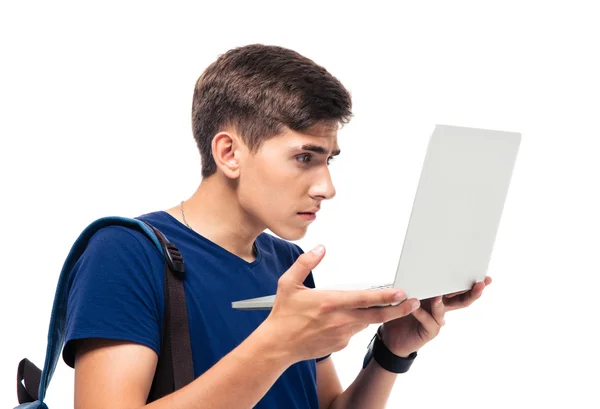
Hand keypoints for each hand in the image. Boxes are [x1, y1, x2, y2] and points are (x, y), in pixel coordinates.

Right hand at [263, 245, 420, 362]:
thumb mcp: (288, 283)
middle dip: (398, 309)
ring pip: (366, 322)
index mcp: (331, 303)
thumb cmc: (283, 315)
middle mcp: (340, 320)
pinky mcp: (339, 344)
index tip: (402, 292)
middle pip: (377, 316)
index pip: (366, 299)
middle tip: (413, 302)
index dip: (386, 296)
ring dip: (375, 315)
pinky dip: (356, 323)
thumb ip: (305, 263)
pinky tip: (345, 318)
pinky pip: (354, 331)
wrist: (277, 346)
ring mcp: (341, 335)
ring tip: (385, 305)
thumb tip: (320, 248)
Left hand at [381, 277, 491, 356]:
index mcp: (439, 295)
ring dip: (440, 302)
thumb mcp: (407, 292)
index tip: (483, 273)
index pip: (457, 286)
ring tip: (437, 295)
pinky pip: (428, 320)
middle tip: (481, 283)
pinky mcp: (430, 330)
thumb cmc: (401, 310)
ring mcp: (437, 320)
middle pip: (461, 299)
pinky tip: (414, 307)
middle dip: (472, 291)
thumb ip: (415, 282)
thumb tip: (419, 264)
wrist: (392, 335)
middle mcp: (442, 307)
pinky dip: (421, 313)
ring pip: (443, 310)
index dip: (470, 280)